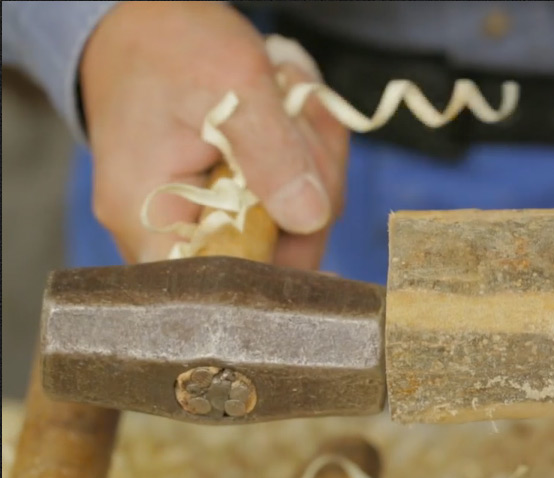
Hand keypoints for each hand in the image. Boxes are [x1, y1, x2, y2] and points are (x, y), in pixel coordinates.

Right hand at [80, 1, 347, 267]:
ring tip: (294, 105)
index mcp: (149, 215)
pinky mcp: (227, 201)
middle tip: (304, 122)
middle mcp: (169, 231)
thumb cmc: (169, 46)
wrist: (142, 23)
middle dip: (307, 193)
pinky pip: (282, 203)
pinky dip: (301, 162)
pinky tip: (293, 117)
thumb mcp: (230, 82)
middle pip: (268, 256)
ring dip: (311, 166)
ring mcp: (202, 218)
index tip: (322, 244)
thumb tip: (309, 218)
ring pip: (288, 226)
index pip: (216, 286)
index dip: (276, 279)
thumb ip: (271, 151)